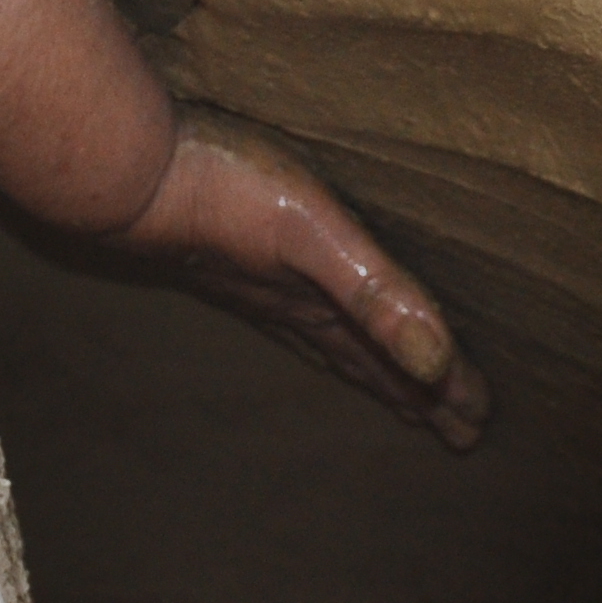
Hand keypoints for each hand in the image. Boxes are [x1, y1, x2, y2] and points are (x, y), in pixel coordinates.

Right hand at [109, 102, 493, 450]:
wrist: (125, 169)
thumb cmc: (223, 190)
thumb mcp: (315, 234)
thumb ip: (375, 294)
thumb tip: (435, 360)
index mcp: (322, 305)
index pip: (393, 358)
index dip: (438, 390)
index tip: (476, 426)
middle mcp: (294, 307)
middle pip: (367, 361)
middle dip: (413, 394)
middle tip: (455, 433)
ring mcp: (260, 287)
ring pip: (331, 342)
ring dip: (370, 369)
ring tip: (397, 391)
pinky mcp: (234, 258)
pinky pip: (293, 314)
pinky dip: (318, 331)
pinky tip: (305, 316)